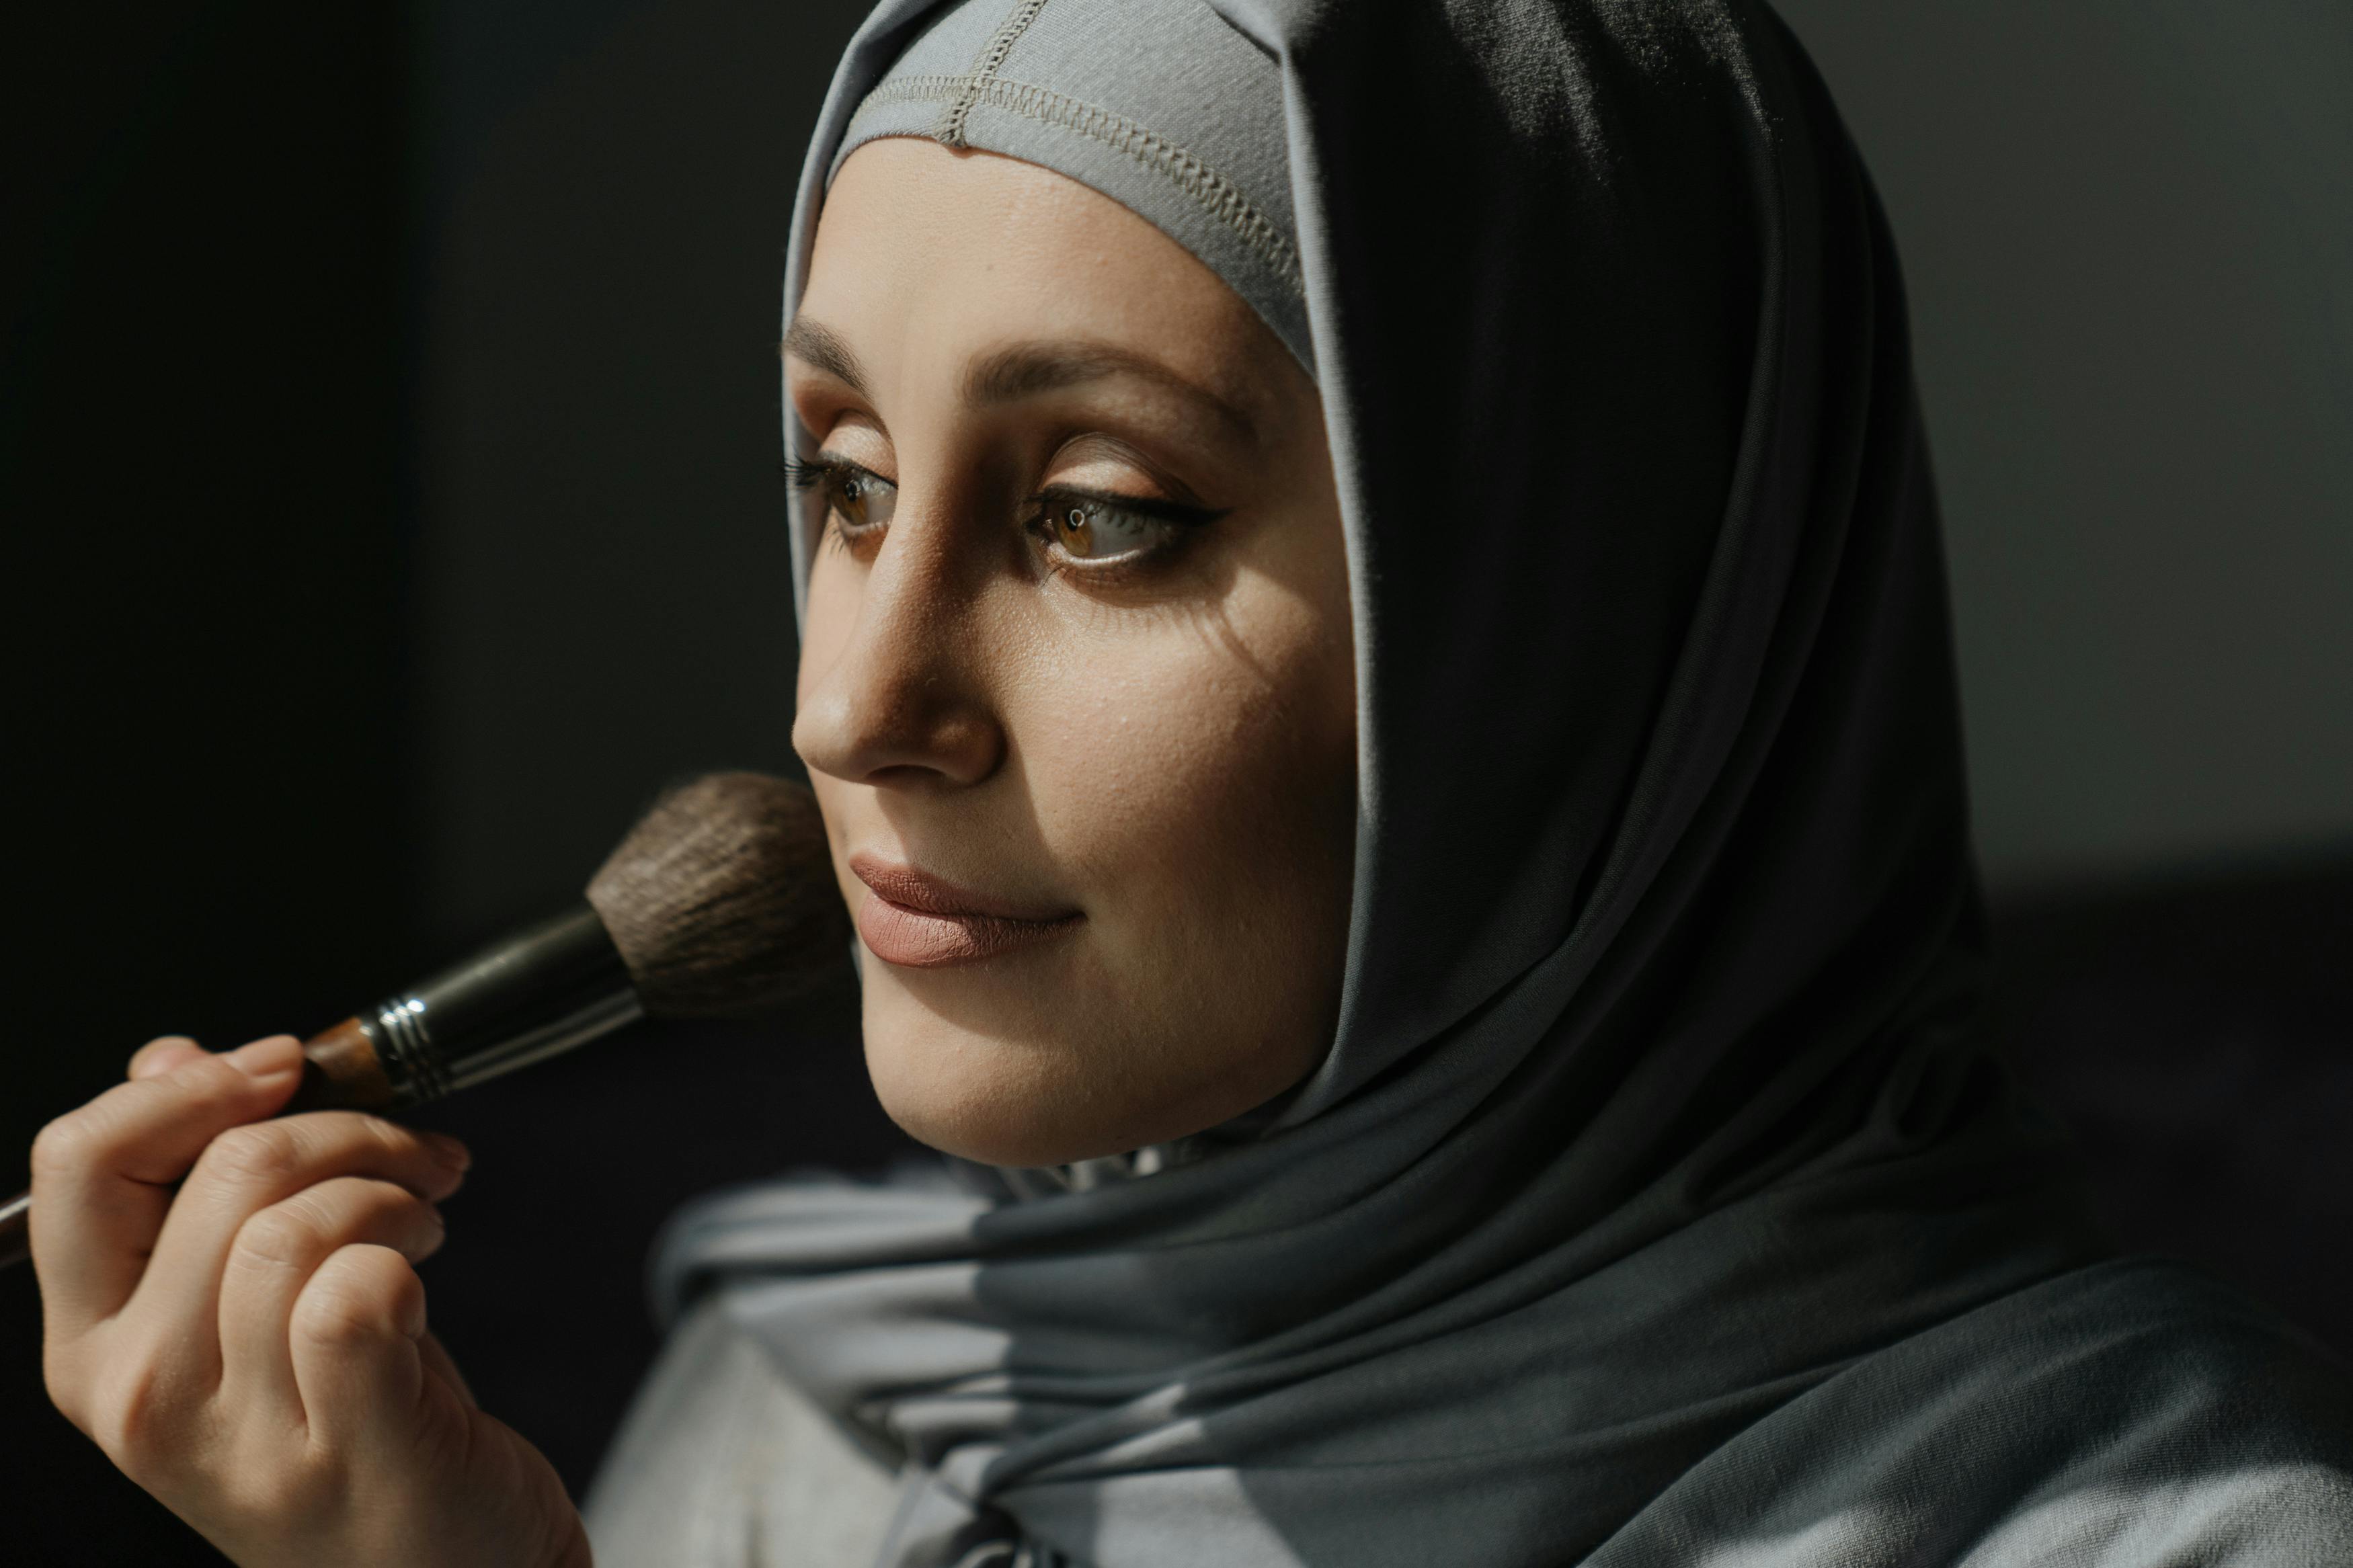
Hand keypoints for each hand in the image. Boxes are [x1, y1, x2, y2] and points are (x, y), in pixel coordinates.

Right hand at [30, 1034, 590, 1567]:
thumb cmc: (350, 1423)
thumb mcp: (240, 1308)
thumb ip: (191, 1193)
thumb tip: (169, 1059)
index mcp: (95, 1350)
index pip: (78, 1166)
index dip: (191, 1088)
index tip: (282, 1066)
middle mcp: (141, 1399)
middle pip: (223, 1173)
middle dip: (343, 1128)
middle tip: (407, 1156)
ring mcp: (237, 1439)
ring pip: (297, 1223)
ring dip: (389, 1188)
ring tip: (422, 1218)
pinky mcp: (347, 1451)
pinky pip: (359, 1293)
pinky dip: (411, 1252)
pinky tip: (428, 1270)